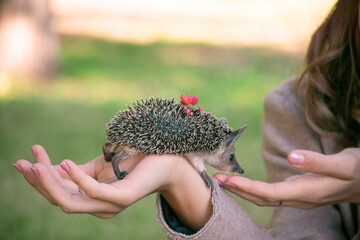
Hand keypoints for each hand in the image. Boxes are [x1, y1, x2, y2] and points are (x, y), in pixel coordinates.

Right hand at [13, 145, 211, 229]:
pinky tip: (64, 163)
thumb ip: (75, 172)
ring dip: (51, 183)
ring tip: (37, 164)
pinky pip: (94, 192)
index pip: (59, 194)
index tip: (24, 161)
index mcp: (91, 201)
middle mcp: (99, 208)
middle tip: (24, 163)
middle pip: (60, 201)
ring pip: (71, 201)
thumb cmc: (132, 164)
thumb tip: (48, 168)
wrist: (165, 160)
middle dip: (39, 183)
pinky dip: (77, 179)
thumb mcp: (97, 167)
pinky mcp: (123, 198)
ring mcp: (111, 206)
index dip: (39, 180)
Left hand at [214, 148, 359, 208]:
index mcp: (306, 192)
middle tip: (215, 180)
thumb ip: (317, 161)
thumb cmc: (358, 171)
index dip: (246, 188)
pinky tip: (245, 183)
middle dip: (237, 191)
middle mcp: (299, 198)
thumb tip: (291, 156)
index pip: (269, 194)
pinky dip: (254, 189)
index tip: (226, 180)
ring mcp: (298, 197)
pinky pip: (270, 194)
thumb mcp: (343, 163)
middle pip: (261, 199)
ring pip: (264, 198)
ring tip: (224, 181)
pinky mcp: (299, 192)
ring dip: (243, 190)